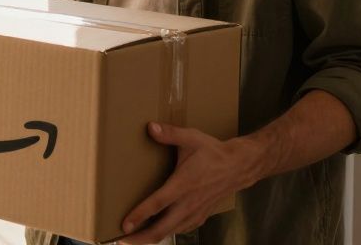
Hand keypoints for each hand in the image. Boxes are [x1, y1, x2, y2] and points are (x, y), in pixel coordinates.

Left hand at [118, 123, 261, 243]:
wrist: (240, 166)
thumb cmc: (213, 152)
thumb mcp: (191, 138)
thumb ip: (170, 133)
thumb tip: (150, 127)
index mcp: (183, 185)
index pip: (157, 204)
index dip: (139, 216)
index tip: (124, 225)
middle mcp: (188, 203)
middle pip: (162, 229)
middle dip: (140, 238)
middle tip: (121, 241)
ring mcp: (195, 212)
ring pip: (170, 232)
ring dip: (151, 238)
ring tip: (133, 239)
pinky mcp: (200, 216)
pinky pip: (181, 229)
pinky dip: (167, 233)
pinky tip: (157, 232)